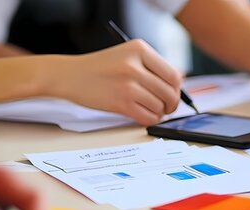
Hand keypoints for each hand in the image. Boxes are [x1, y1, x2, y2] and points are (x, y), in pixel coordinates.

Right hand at [42, 40, 183, 125]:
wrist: (70, 75)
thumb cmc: (102, 67)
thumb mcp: (128, 55)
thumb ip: (152, 67)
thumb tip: (179, 85)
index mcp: (139, 49)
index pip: (173, 75)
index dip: (177, 89)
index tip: (172, 95)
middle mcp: (134, 65)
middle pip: (169, 92)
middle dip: (171, 104)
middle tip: (166, 108)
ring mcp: (127, 84)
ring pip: (159, 106)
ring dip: (159, 112)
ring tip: (151, 110)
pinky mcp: (120, 103)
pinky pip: (147, 117)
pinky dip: (150, 119)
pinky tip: (145, 115)